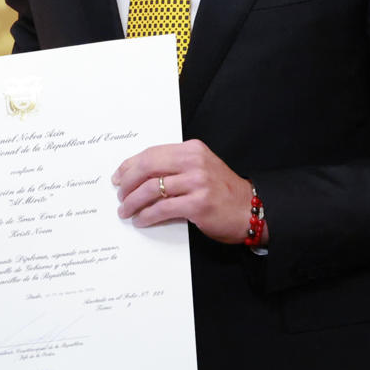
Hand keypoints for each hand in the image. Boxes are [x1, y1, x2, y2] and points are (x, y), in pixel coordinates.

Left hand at [112, 140, 254, 244]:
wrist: (251, 209)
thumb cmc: (223, 191)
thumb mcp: (201, 168)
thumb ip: (175, 166)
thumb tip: (138, 176)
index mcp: (192, 150)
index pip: (152, 153)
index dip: (130, 165)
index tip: (119, 176)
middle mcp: (194, 162)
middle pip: (147, 167)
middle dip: (127, 183)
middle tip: (119, 195)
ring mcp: (197, 183)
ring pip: (151, 189)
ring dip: (133, 202)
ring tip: (126, 210)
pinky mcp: (198, 204)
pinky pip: (162, 209)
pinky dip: (147, 216)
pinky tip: (141, 220)